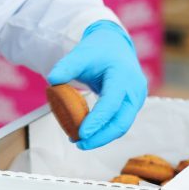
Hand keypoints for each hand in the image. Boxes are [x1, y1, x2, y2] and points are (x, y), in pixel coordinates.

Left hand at [47, 21, 147, 150]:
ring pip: (122, 126)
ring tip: (79, 141)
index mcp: (123, 75)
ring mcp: (136, 99)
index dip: (97, 120)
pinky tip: (88, 133)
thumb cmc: (98, 50)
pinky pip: (120, 122)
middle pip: (121, 122)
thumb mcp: (81, 54)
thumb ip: (66, 66)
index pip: (111, 103)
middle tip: (80, 144)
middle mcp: (134, 90)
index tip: (81, 134)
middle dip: (101, 137)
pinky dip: (105, 130)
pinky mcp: (132, 105)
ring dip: (102, 136)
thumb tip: (52, 80)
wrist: (115, 45)